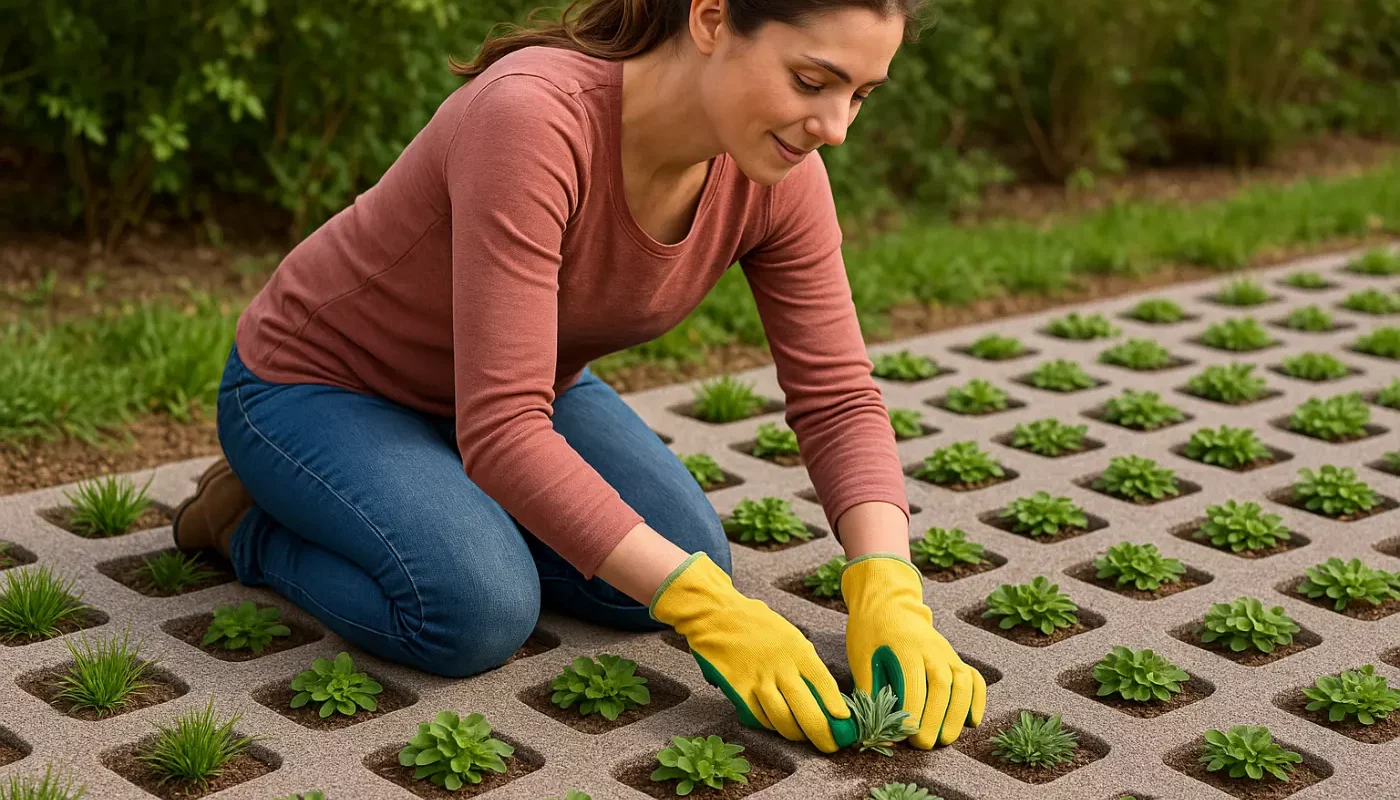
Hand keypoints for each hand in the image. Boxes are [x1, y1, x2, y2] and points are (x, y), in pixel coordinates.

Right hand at [649, 552, 856, 751]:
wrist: (716, 614)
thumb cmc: (755, 623)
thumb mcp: (788, 633)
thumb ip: (804, 660)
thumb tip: (822, 692)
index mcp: (798, 649)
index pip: (825, 684)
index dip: (836, 707)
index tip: (845, 723)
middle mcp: (781, 666)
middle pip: (807, 710)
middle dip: (822, 734)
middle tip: (829, 745)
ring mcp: (758, 679)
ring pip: (783, 719)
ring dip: (795, 734)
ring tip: (802, 737)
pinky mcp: (738, 688)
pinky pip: (758, 716)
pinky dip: (769, 725)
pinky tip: (775, 724)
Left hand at [841, 553, 985, 746]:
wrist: (887, 602)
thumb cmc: (870, 631)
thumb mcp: (861, 657)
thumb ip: (869, 691)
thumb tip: (876, 728)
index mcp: (904, 645)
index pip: (914, 682)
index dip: (912, 711)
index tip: (905, 733)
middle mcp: (932, 648)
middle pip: (942, 685)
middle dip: (935, 717)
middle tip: (924, 743)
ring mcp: (947, 652)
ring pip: (963, 683)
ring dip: (957, 713)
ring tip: (946, 739)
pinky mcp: (955, 657)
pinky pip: (974, 678)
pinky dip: (978, 699)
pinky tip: (972, 721)